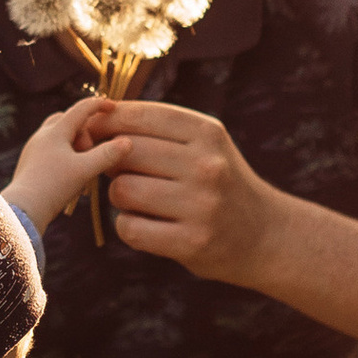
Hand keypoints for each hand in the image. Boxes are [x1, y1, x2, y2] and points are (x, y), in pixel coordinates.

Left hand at [7, 94, 126, 235]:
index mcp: (55, 131)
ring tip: (82, 170)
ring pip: (59, 138)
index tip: (114, 107)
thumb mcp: (85, 170)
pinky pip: (51, 152)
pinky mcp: (29, 164)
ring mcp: (33, 150)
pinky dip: (66, 158)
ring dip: (75, 148)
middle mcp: (41, 136)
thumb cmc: (53, 187)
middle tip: (91, 153)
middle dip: (84, 132)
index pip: (81, 108)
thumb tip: (128, 142)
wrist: (21, 211)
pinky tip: (70, 179)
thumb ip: (108, 155)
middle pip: (67, 121)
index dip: (99, 105)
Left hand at [85, 100, 276, 282]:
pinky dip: (129, 227)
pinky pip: (130, 228)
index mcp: (207, 133)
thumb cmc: (220, 182)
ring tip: (139, 199)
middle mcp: (206, 165)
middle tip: (120, 171)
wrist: (265, 235)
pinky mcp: (191, 242)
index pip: (139, 116)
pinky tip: (147, 224)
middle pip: (124, 152)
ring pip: (123, 191)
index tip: (93, 132)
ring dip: (120, 197)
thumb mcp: (204, 145)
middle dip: (111, 161)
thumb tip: (93, 123)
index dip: (106, 122)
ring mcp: (200, 205)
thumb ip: (156, 131)